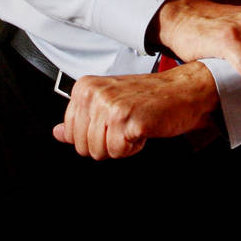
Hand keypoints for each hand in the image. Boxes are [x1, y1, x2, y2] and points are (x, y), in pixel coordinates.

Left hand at [51, 61, 217, 159]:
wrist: (183, 89)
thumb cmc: (149, 95)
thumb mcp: (109, 102)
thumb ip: (81, 118)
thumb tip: (58, 133)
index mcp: (85, 87)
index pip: (69, 132)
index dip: (93, 135)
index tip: (111, 122)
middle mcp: (94, 93)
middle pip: (82, 146)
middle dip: (106, 143)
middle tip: (125, 124)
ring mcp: (110, 106)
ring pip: (99, 152)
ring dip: (121, 145)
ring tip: (134, 124)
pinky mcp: (128, 120)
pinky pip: (118, 152)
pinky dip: (134, 147)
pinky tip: (143, 128)